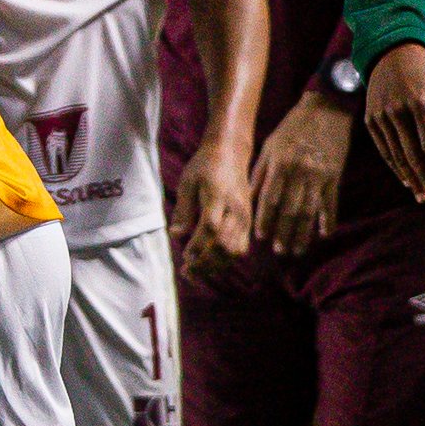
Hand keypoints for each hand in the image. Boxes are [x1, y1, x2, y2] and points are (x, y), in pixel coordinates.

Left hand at [170, 132, 255, 278]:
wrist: (231, 153)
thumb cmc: (205, 166)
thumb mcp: (188, 182)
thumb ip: (183, 209)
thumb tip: (176, 235)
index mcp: (218, 196)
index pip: (209, 228)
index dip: (197, 246)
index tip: (184, 257)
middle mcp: (235, 209)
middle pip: (224, 244)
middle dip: (205, 263)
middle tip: (187, 272)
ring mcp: (245, 216)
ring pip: (235, 250)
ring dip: (215, 265)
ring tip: (197, 272)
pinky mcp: (249, 221)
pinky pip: (241, 247)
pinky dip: (226, 260)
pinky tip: (211, 262)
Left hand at [248, 89, 355, 256]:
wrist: (327, 108)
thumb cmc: (293, 127)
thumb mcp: (271, 145)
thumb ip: (260, 172)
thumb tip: (250, 198)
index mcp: (280, 163)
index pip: (270, 199)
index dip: (265, 220)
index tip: (261, 238)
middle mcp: (299, 172)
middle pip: (290, 209)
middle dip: (284, 233)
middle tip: (280, 252)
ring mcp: (319, 175)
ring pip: (310, 211)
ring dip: (303, 233)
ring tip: (298, 250)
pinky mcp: (335, 175)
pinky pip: (331, 202)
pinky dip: (328, 219)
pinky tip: (324, 234)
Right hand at [363, 42, 424, 200]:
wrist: (391, 55)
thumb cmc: (424, 77)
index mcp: (420, 103)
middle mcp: (398, 111)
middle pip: (412, 155)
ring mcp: (381, 116)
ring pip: (396, 156)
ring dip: (410, 179)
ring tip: (422, 196)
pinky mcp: (370, 119)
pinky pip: (384, 150)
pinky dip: (395, 167)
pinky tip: (406, 181)